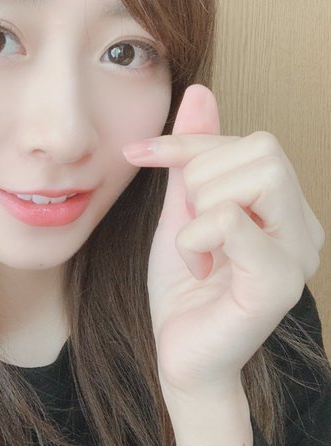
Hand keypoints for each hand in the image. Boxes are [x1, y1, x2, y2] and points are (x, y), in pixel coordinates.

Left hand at [123, 84, 324, 397]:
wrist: (181, 355)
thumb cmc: (185, 286)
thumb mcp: (183, 208)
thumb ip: (195, 155)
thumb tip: (200, 90)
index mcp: (286, 207)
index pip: (251, 140)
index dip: (191, 141)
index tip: (142, 153)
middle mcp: (304, 228)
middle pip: (261, 148)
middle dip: (203, 178)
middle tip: (193, 225)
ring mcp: (298, 256)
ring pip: (253, 175)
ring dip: (201, 209)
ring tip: (199, 248)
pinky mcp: (278, 284)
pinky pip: (233, 220)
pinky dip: (196, 238)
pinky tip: (200, 266)